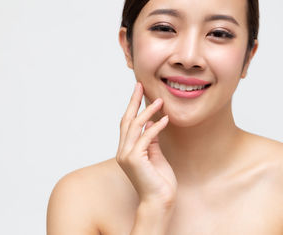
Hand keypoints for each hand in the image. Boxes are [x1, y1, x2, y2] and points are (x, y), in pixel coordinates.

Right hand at [116, 82, 176, 207]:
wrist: (159, 201)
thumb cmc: (159, 181)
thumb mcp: (156, 155)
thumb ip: (151, 140)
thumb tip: (151, 123)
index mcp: (126, 150)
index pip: (127, 124)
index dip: (132, 107)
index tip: (138, 92)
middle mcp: (123, 151)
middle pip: (127, 121)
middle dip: (133, 102)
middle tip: (139, 85)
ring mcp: (126, 155)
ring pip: (135, 127)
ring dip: (147, 112)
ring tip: (159, 101)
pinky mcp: (134, 159)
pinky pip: (145, 138)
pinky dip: (155, 128)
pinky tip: (165, 120)